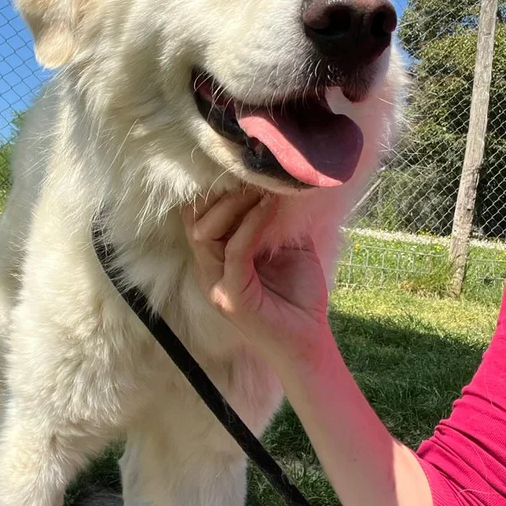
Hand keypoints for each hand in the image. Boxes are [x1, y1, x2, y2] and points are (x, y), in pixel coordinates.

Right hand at [181, 189, 332, 360]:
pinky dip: (251, 225)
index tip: (240, 165)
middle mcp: (209, 271)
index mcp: (216, 258)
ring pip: (207, 233)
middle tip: (249, 172)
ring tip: (259, 186)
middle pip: (195, 219)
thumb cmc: (298, 295)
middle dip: (220, 191)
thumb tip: (280, 178)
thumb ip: (277, 218)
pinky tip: (268, 207)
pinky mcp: (232, 298)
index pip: (197, 215)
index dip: (213, 189)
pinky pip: (234, 252)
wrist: (310, 340)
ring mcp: (217, 285)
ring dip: (234, 204)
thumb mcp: (288, 246)